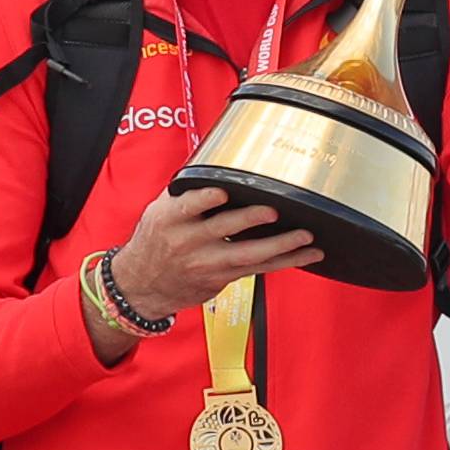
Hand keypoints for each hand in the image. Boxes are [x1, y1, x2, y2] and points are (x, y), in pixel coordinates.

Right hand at [104, 188, 322, 340]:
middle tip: (273, 211)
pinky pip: (259, 270)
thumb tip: (216, 164)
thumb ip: (186, 193)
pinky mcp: (223, 278)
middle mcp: (189, 243)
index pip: (187, 207)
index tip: (221, 192)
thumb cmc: (155, 242)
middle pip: (223, 230)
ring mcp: (208, 264)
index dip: (204, 200)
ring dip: (279, 246)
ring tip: (304, 236)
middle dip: (249, 220)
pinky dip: (286, 261)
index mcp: (171, 220)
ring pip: (247, 255)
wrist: (142, 285)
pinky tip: (307, 254)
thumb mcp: (159, 212)